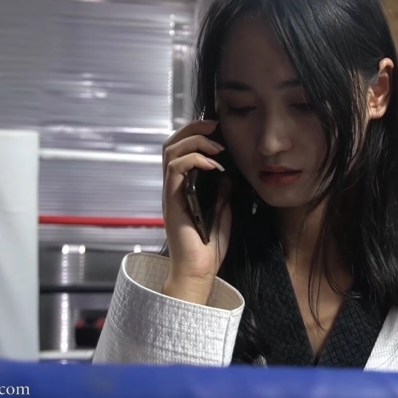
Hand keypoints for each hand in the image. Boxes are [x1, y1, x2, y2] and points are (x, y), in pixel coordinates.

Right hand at [161, 120, 231, 303]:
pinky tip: (213, 166)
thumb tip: (226, 175)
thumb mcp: (222, 213)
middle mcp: (172, 187)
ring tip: (216, 146)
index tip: (217, 130)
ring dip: (195, 142)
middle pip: (171, 144)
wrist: (199, 271)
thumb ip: (221, 193)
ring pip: (170, 152)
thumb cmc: (208, 247)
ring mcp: (170, 193)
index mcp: (182, 188)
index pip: (181, 151)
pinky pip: (176, 169)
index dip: (195, 134)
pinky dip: (194, 160)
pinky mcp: (171, 200)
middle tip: (214, 125)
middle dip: (192, 129)